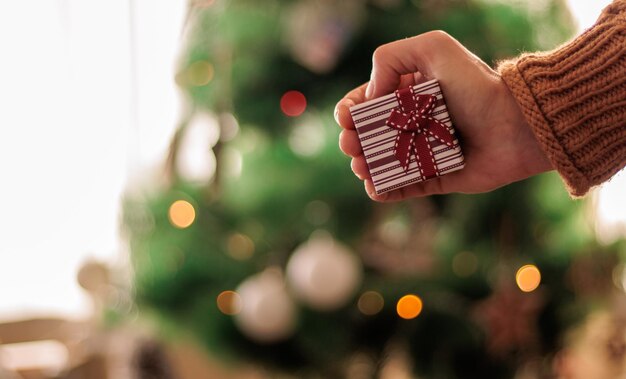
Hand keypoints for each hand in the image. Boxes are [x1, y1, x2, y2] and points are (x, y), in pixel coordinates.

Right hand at [334, 31, 551, 201]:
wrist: (516, 125)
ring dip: (363, 167)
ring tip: (362, 166)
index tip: (347, 118)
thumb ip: (392, 57)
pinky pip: (402, 188)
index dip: (350, 110)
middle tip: (352, 145)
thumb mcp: (435, 49)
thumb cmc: (477, 86)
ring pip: (381, 163)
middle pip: (368, 135)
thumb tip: (370, 96)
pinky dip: (383, 191)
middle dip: (353, 140)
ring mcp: (422, 152)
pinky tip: (375, 188)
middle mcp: (413, 122)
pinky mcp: (434, 178)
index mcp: (409, 92)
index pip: (367, 101)